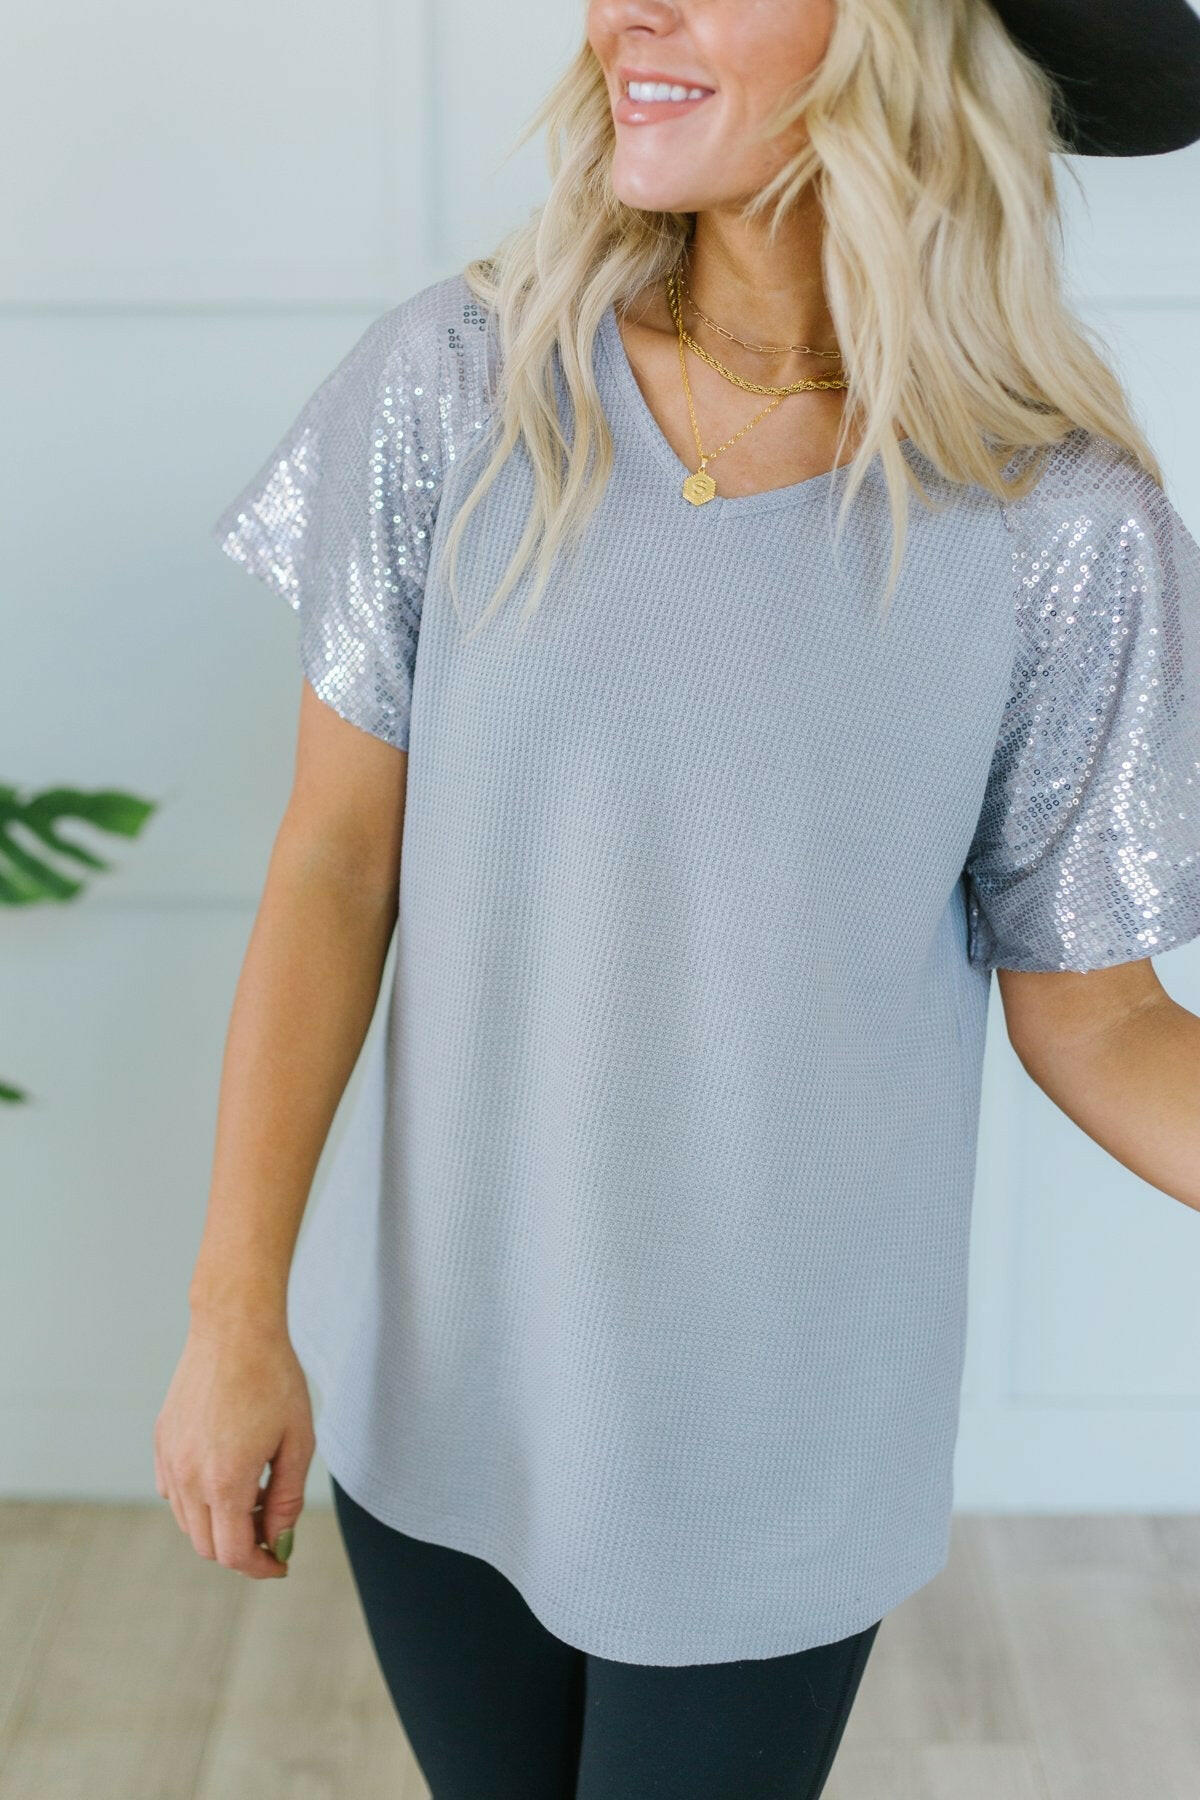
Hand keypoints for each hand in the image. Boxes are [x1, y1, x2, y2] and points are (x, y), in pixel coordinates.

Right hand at [153, 1313, 314, 1577]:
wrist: (234, 1328)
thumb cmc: (273, 1378)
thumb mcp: (297, 1441)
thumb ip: (287, 1498)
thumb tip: (279, 1539)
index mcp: (224, 1481)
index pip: (234, 1553)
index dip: (261, 1567)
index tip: (281, 1562)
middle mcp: (188, 1477)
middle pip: (208, 1546)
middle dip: (242, 1549)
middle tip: (273, 1530)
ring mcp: (170, 1459)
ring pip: (188, 1522)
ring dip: (219, 1525)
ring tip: (255, 1495)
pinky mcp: (161, 1441)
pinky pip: (173, 1492)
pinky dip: (197, 1501)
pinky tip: (226, 1475)